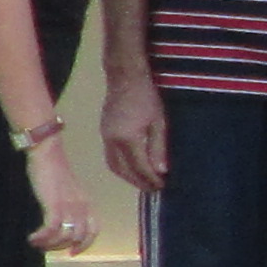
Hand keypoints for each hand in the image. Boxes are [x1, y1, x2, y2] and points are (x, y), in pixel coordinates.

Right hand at [28, 132, 94, 254]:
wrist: (47, 154)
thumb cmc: (53, 170)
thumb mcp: (67, 190)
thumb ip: (67, 205)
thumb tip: (59, 223)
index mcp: (87, 203)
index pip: (93, 231)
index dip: (84, 245)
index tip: (72, 253)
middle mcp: (82, 207)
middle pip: (78, 237)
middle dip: (61, 247)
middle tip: (45, 247)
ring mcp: (70, 206)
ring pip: (65, 237)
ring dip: (49, 244)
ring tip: (36, 243)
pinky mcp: (55, 205)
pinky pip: (52, 229)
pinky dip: (42, 237)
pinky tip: (32, 238)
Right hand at [99, 73, 168, 195]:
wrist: (124, 78)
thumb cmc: (147, 97)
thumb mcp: (159, 122)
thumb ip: (158, 148)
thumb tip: (160, 171)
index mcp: (127, 139)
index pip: (139, 167)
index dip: (150, 179)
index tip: (162, 186)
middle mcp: (112, 142)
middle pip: (123, 170)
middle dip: (138, 182)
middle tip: (153, 189)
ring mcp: (105, 137)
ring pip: (113, 165)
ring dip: (127, 177)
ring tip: (142, 181)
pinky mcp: (104, 133)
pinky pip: (110, 157)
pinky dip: (120, 167)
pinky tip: (131, 167)